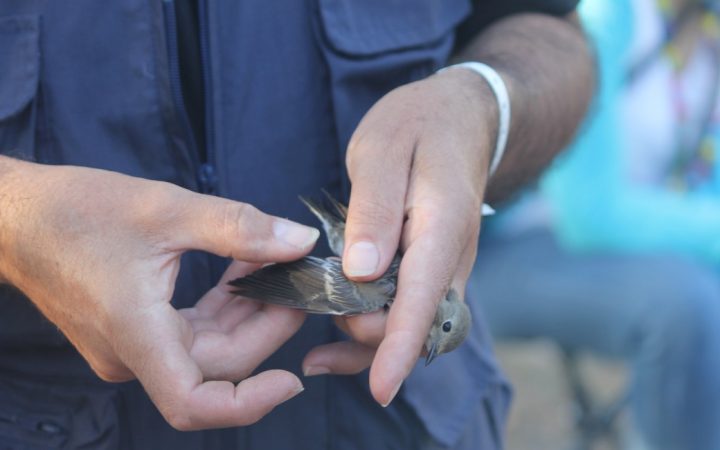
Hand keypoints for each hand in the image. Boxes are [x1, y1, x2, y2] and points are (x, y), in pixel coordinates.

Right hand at [0, 159, 318, 428]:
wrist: (17, 216)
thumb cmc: (78, 210)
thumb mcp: (167, 209)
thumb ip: (240, 228)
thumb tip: (301, 241)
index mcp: (135, 334)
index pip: (192, 403)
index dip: (247, 404)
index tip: (291, 380)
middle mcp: (133, 354)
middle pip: (218, 365)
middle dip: (266, 327)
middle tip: (298, 282)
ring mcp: (133, 346)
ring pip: (209, 349)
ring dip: (248, 314)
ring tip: (277, 268)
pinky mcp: (135, 330)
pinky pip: (192, 331)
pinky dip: (224, 307)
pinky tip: (245, 271)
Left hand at [302, 68, 496, 404]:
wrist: (460, 116)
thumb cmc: (419, 124)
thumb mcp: (383, 151)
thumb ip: (373, 210)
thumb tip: (361, 273)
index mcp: (442, 226)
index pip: (423, 297)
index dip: (400, 345)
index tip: (381, 388)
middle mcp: (453, 255)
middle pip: (419, 322)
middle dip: (371, 341)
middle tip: (315, 324)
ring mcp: (446, 262)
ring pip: (415, 323)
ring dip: (371, 343)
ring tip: (316, 353)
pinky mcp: (432, 264)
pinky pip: (409, 307)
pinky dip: (376, 327)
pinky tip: (338, 334)